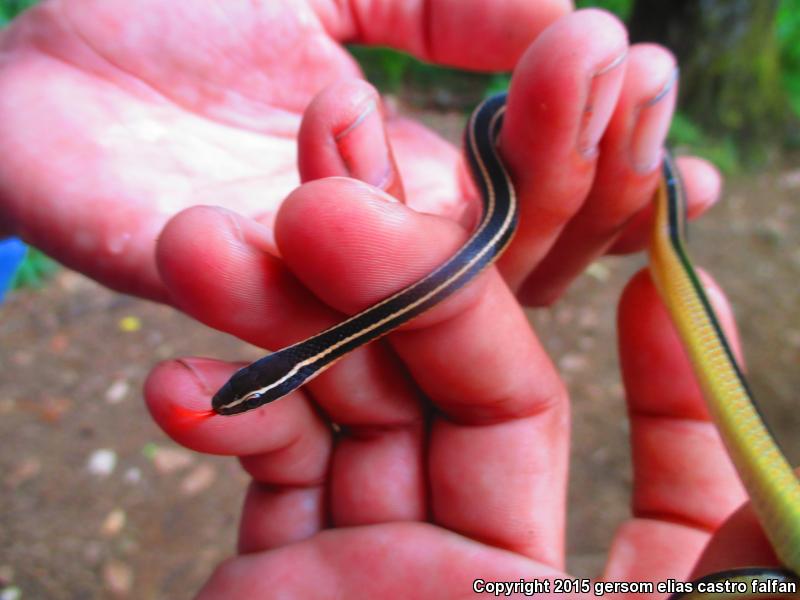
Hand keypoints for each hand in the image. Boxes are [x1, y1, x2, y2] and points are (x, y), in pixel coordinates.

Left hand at [0, 3, 716, 307]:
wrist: (50, 66)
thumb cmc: (177, 16)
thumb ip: (451, 8)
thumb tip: (584, 22)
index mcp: (414, 186)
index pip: (539, 207)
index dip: (607, 155)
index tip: (654, 81)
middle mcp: (382, 257)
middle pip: (518, 261)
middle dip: (582, 161)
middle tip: (622, 67)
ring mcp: (316, 293)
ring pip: (446, 297)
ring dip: (519, 192)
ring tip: (579, 74)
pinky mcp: (233, 314)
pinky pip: (323, 322)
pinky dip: (391, 253)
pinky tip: (452, 179)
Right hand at [144, 149, 778, 597]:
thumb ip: (719, 547)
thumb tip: (749, 401)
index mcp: (600, 595)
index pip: (664, 458)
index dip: (669, 367)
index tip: (653, 269)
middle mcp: (492, 564)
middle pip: (462, 385)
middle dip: (399, 288)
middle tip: (326, 208)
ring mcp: (378, 563)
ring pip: (347, 404)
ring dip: (277, 324)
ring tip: (203, 251)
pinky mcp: (281, 577)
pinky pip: (261, 469)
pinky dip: (222, 418)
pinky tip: (177, 391)